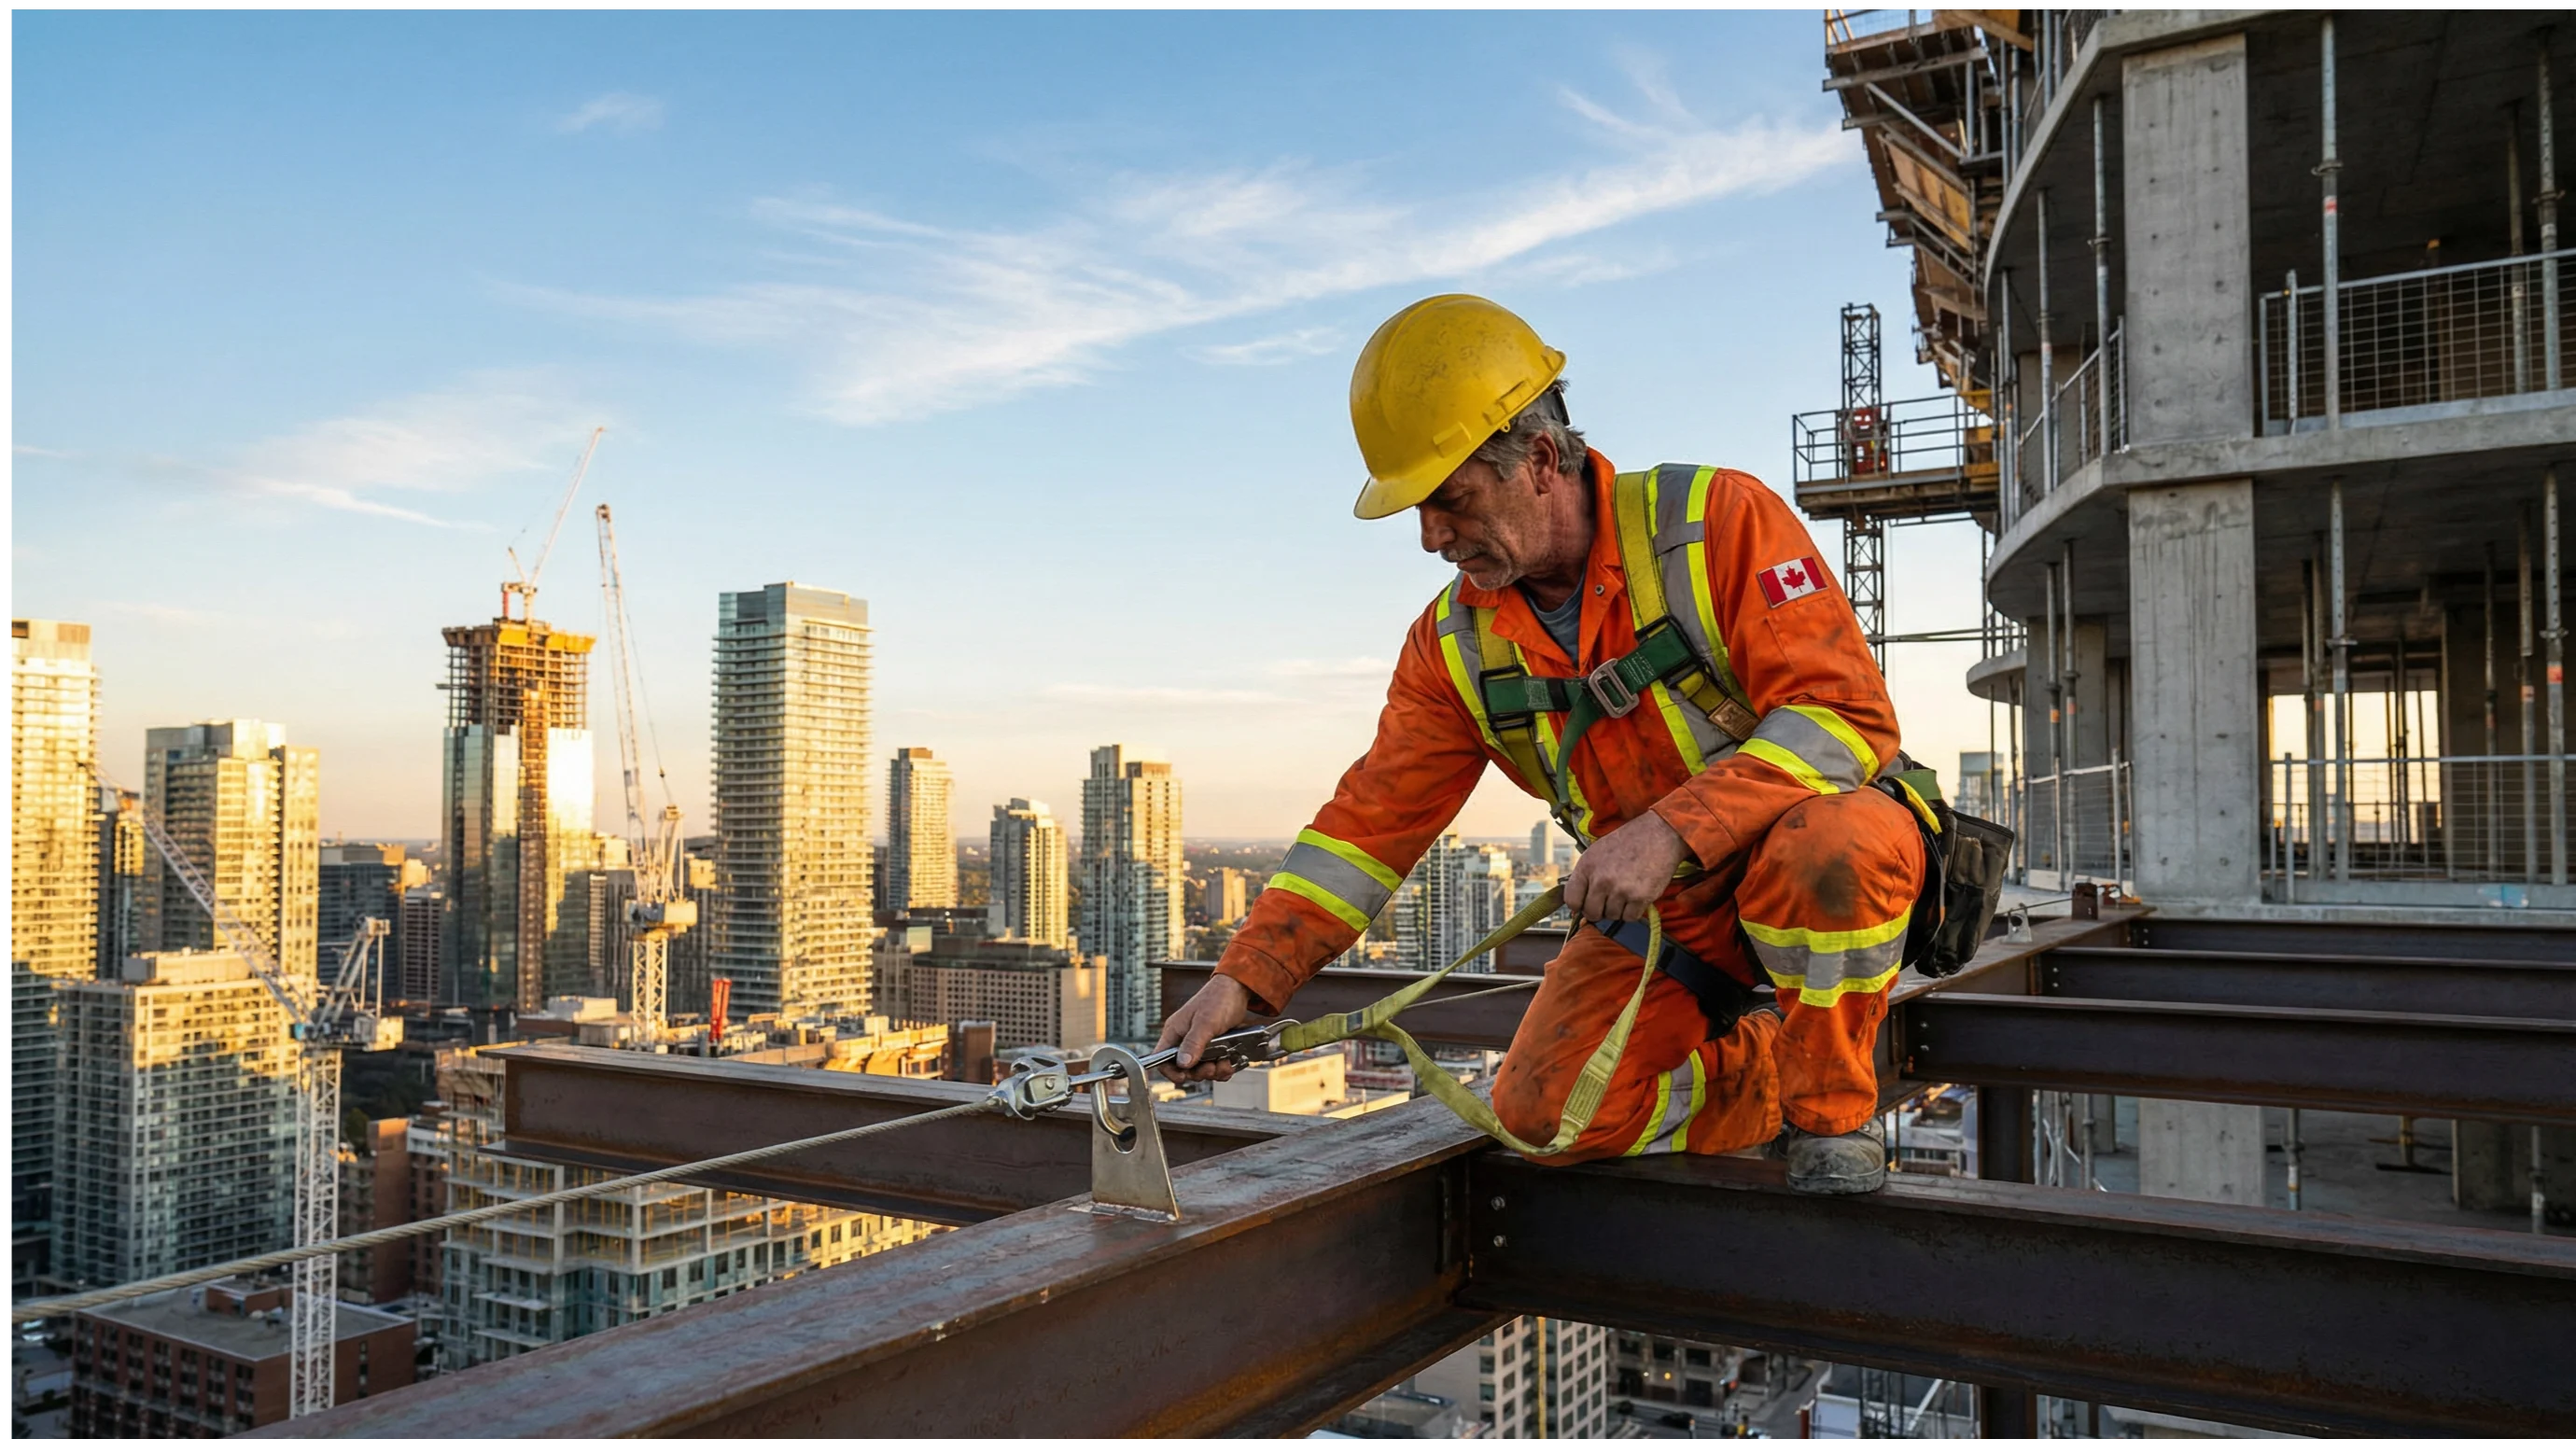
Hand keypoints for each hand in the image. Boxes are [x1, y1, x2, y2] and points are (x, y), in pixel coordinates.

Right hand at [1154, 974, 1253, 1081]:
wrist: (1238, 989)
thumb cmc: (1218, 999)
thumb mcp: (1206, 1021)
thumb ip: (1193, 1042)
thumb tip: (1182, 1064)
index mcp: (1174, 1031)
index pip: (1161, 1058)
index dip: (1169, 1071)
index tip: (1183, 1077)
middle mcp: (1184, 1040)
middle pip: (1183, 1068)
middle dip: (1199, 1072)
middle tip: (1212, 1067)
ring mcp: (1199, 1044)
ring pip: (1200, 1069)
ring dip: (1213, 1071)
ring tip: (1225, 1064)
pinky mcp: (1213, 1047)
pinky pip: (1214, 1065)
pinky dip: (1222, 1068)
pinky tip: (1229, 1063)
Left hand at [1563, 811, 1688, 923]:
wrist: (1659, 835)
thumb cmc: (1628, 841)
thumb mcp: (1597, 852)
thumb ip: (1587, 875)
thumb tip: (1579, 901)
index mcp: (1587, 867)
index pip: (1571, 900)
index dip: (1579, 905)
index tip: (1586, 903)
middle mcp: (1601, 880)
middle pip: (1591, 913)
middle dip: (1599, 910)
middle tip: (1609, 901)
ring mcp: (1621, 890)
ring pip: (1612, 916)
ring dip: (1618, 909)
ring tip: (1626, 892)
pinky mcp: (1640, 897)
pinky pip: (1630, 917)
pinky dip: (1633, 911)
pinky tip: (1636, 896)